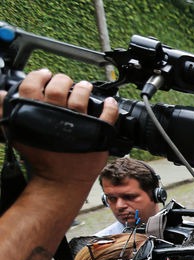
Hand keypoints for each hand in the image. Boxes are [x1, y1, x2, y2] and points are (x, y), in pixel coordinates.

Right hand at [0, 69, 117, 185]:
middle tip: (65, 81)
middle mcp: (56, 118)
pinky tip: (110, 102)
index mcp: (35, 116)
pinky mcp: (97, 135)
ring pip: (81, 97)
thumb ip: (6, 113)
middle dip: (61, 80)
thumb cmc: (41, 158)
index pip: (31, 86)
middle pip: (58, 88)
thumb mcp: (18, 134)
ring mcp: (78, 126)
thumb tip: (0, 94)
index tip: (44, 74)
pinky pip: (107, 116)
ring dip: (83, 88)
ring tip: (84, 87)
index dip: (37, 76)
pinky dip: (111, 106)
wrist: (61, 180)